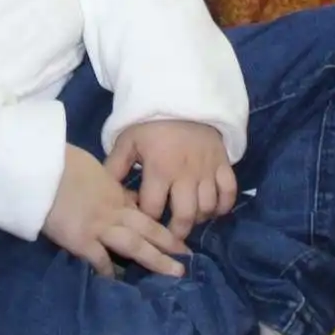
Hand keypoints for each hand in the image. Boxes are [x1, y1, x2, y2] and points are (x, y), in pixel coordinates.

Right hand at [42, 144, 190, 278]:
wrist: (42, 169)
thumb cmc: (63, 163)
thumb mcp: (94, 168)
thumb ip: (109, 186)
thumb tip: (123, 196)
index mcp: (115, 192)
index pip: (143, 210)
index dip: (159, 224)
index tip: (174, 235)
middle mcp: (113, 210)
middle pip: (148, 229)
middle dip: (169, 243)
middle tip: (188, 257)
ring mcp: (99, 226)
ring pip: (135, 245)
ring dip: (156, 259)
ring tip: (174, 273)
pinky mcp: (81, 240)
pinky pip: (100, 259)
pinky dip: (109, 271)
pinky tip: (117, 281)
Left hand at [105, 119, 236, 241]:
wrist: (183, 97)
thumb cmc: (152, 123)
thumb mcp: (128, 140)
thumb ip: (115, 167)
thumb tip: (105, 194)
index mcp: (159, 169)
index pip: (152, 209)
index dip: (145, 220)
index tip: (142, 222)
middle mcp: (185, 174)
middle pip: (185, 216)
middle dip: (176, 233)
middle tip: (169, 237)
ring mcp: (207, 170)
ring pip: (208, 208)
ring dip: (198, 219)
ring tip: (188, 220)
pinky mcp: (223, 164)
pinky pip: (229, 193)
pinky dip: (223, 206)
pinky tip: (212, 209)